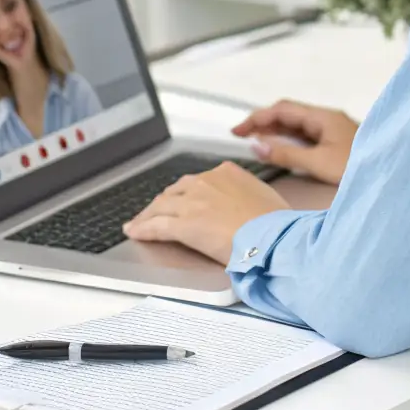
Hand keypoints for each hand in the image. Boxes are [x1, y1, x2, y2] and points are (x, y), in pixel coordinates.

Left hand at [123, 162, 288, 264]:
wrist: (271, 236)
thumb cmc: (275, 222)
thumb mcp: (263, 195)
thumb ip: (246, 194)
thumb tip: (244, 204)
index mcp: (226, 172)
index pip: (197, 181)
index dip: (184, 193)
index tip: (180, 200)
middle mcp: (206, 181)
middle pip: (175, 191)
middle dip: (163, 203)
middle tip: (155, 212)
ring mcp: (192, 202)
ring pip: (161, 206)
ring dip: (147, 215)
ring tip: (138, 223)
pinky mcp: (183, 224)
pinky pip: (156, 226)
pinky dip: (143, 229)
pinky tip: (135, 232)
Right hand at [232, 99, 358, 185]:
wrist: (391, 177)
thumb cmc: (359, 168)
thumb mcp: (319, 163)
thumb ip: (287, 154)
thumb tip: (258, 146)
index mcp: (323, 117)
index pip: (282, 110)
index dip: (257, 118)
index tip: (237, 130)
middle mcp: (326, 119)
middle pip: (288, 114)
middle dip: (263, 122)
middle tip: (240, 135)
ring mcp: (332, 130)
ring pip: (296, 126)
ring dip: (274, 132)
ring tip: (253, 142)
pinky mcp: (335, 143)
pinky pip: (305, 137)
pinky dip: (288, 141)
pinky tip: (278, 149)